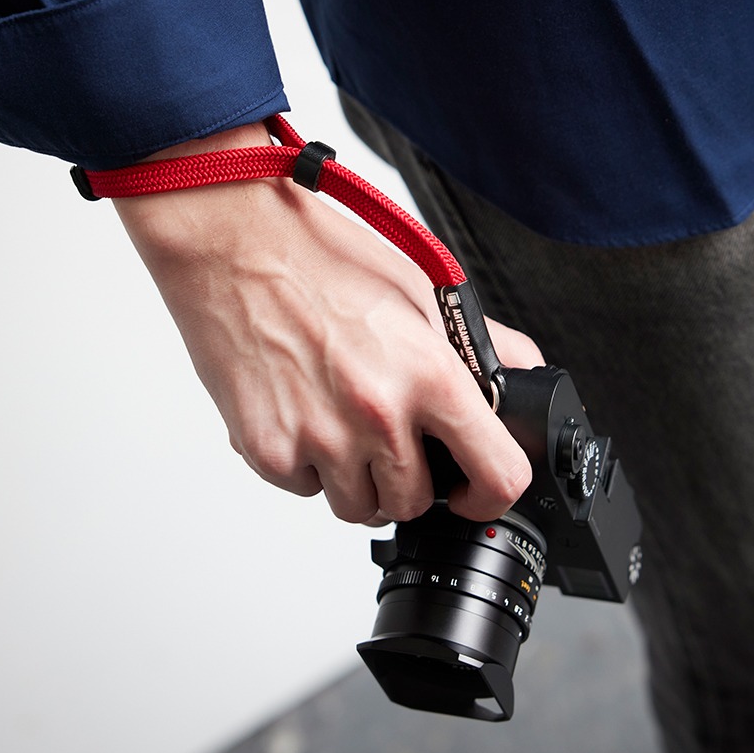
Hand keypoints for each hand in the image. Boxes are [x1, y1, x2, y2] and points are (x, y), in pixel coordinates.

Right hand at [114, 122, 540, 523]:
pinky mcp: (268, 451)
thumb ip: (479, 343)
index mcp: (430, 375)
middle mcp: (378, 414)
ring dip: (355, 479)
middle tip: (388, 435)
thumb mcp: (419, 290)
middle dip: (408, 480)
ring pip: (357, 508)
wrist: (233, 244)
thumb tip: (521, 373)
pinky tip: (300, 410)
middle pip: (414, 503)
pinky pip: (303, 489)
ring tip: (340, 419)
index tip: (473, 490)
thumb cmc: (319, 259)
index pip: (497, 476)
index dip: (489, 494)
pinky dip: (305, 464)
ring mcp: (320, 439)